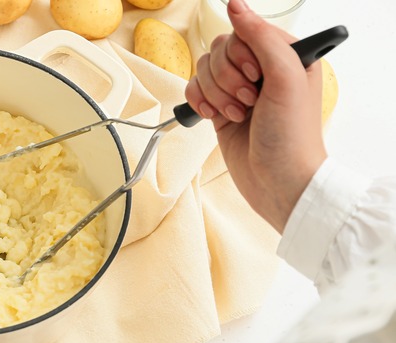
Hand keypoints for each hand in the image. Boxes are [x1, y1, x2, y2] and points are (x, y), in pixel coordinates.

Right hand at [185, 0, 326, 232]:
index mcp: (284, 55)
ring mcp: (238, 89)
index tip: (256, 78)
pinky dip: (198, 103)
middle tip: (248, 102)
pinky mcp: (219, 108)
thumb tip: (235, 5)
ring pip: (204, 69)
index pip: (244, 32)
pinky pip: (193, 89)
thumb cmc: (292, 136)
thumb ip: (261, 37)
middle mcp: (260, 69)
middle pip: (219, 49)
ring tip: (237, 115)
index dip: (241, 55)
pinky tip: (213, 118)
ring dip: (215, 94)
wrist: (278, 182)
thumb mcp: (286, 78)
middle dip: (227, 79)